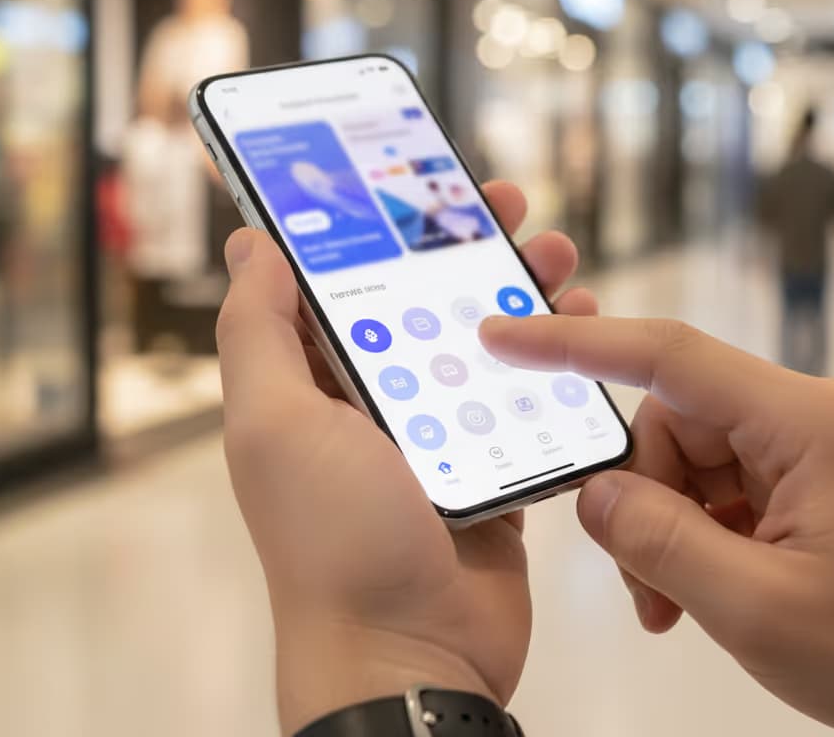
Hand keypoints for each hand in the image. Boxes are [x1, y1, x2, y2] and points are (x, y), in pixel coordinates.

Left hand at [216, 182, 595, 734]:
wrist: (412, 656)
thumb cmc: (335, 538)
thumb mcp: (275, 425)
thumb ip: (258, 333)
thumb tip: (251, 244)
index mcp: (315, 383)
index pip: (345, 280)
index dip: (378, 224)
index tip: (416, 178)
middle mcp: (373, 402)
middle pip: (426, 300)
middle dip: (466, 246)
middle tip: (510, 202)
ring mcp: (436, 434)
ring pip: (481, 340)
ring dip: (520, 292)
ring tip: (559, 256)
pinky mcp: (491, 464)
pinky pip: (524, 396)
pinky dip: (554, 360)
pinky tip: (582, 325)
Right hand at [481, 315, 833, 736]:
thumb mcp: (758, 611)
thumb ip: (659, 542)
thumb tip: (594, 494)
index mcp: (813, 421)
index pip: (670, 355)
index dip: (576, 343)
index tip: (506, 336)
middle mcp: (822, 407)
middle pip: (680, 419)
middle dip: (646, 497)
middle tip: (644, 586)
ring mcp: (830, 433)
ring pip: (703, 452)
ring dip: (677, 521)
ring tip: (683, 603)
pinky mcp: (832, 463)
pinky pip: (738, 473)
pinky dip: (711, 524)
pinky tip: (718, 583)